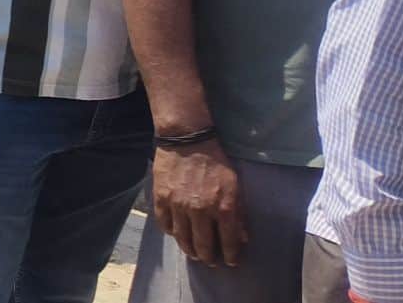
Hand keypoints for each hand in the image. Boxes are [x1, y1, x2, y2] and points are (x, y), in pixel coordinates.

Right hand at [153, 142, 247, 267]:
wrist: (187, 140)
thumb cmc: (216, 161)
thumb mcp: (235, 185)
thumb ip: (239, 212)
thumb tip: (241, 237)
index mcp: (223, 207)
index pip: (229, 241)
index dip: (231, 255)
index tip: (231, 261)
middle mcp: (200, 211)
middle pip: (204, 245)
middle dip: (209, 257)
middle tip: (211, 261)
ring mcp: (178, 206)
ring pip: (183, 239)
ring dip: (190, 250)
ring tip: (194, 253)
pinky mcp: (161, 199)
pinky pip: (165, 225)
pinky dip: (172, 233)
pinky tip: (177, 234)